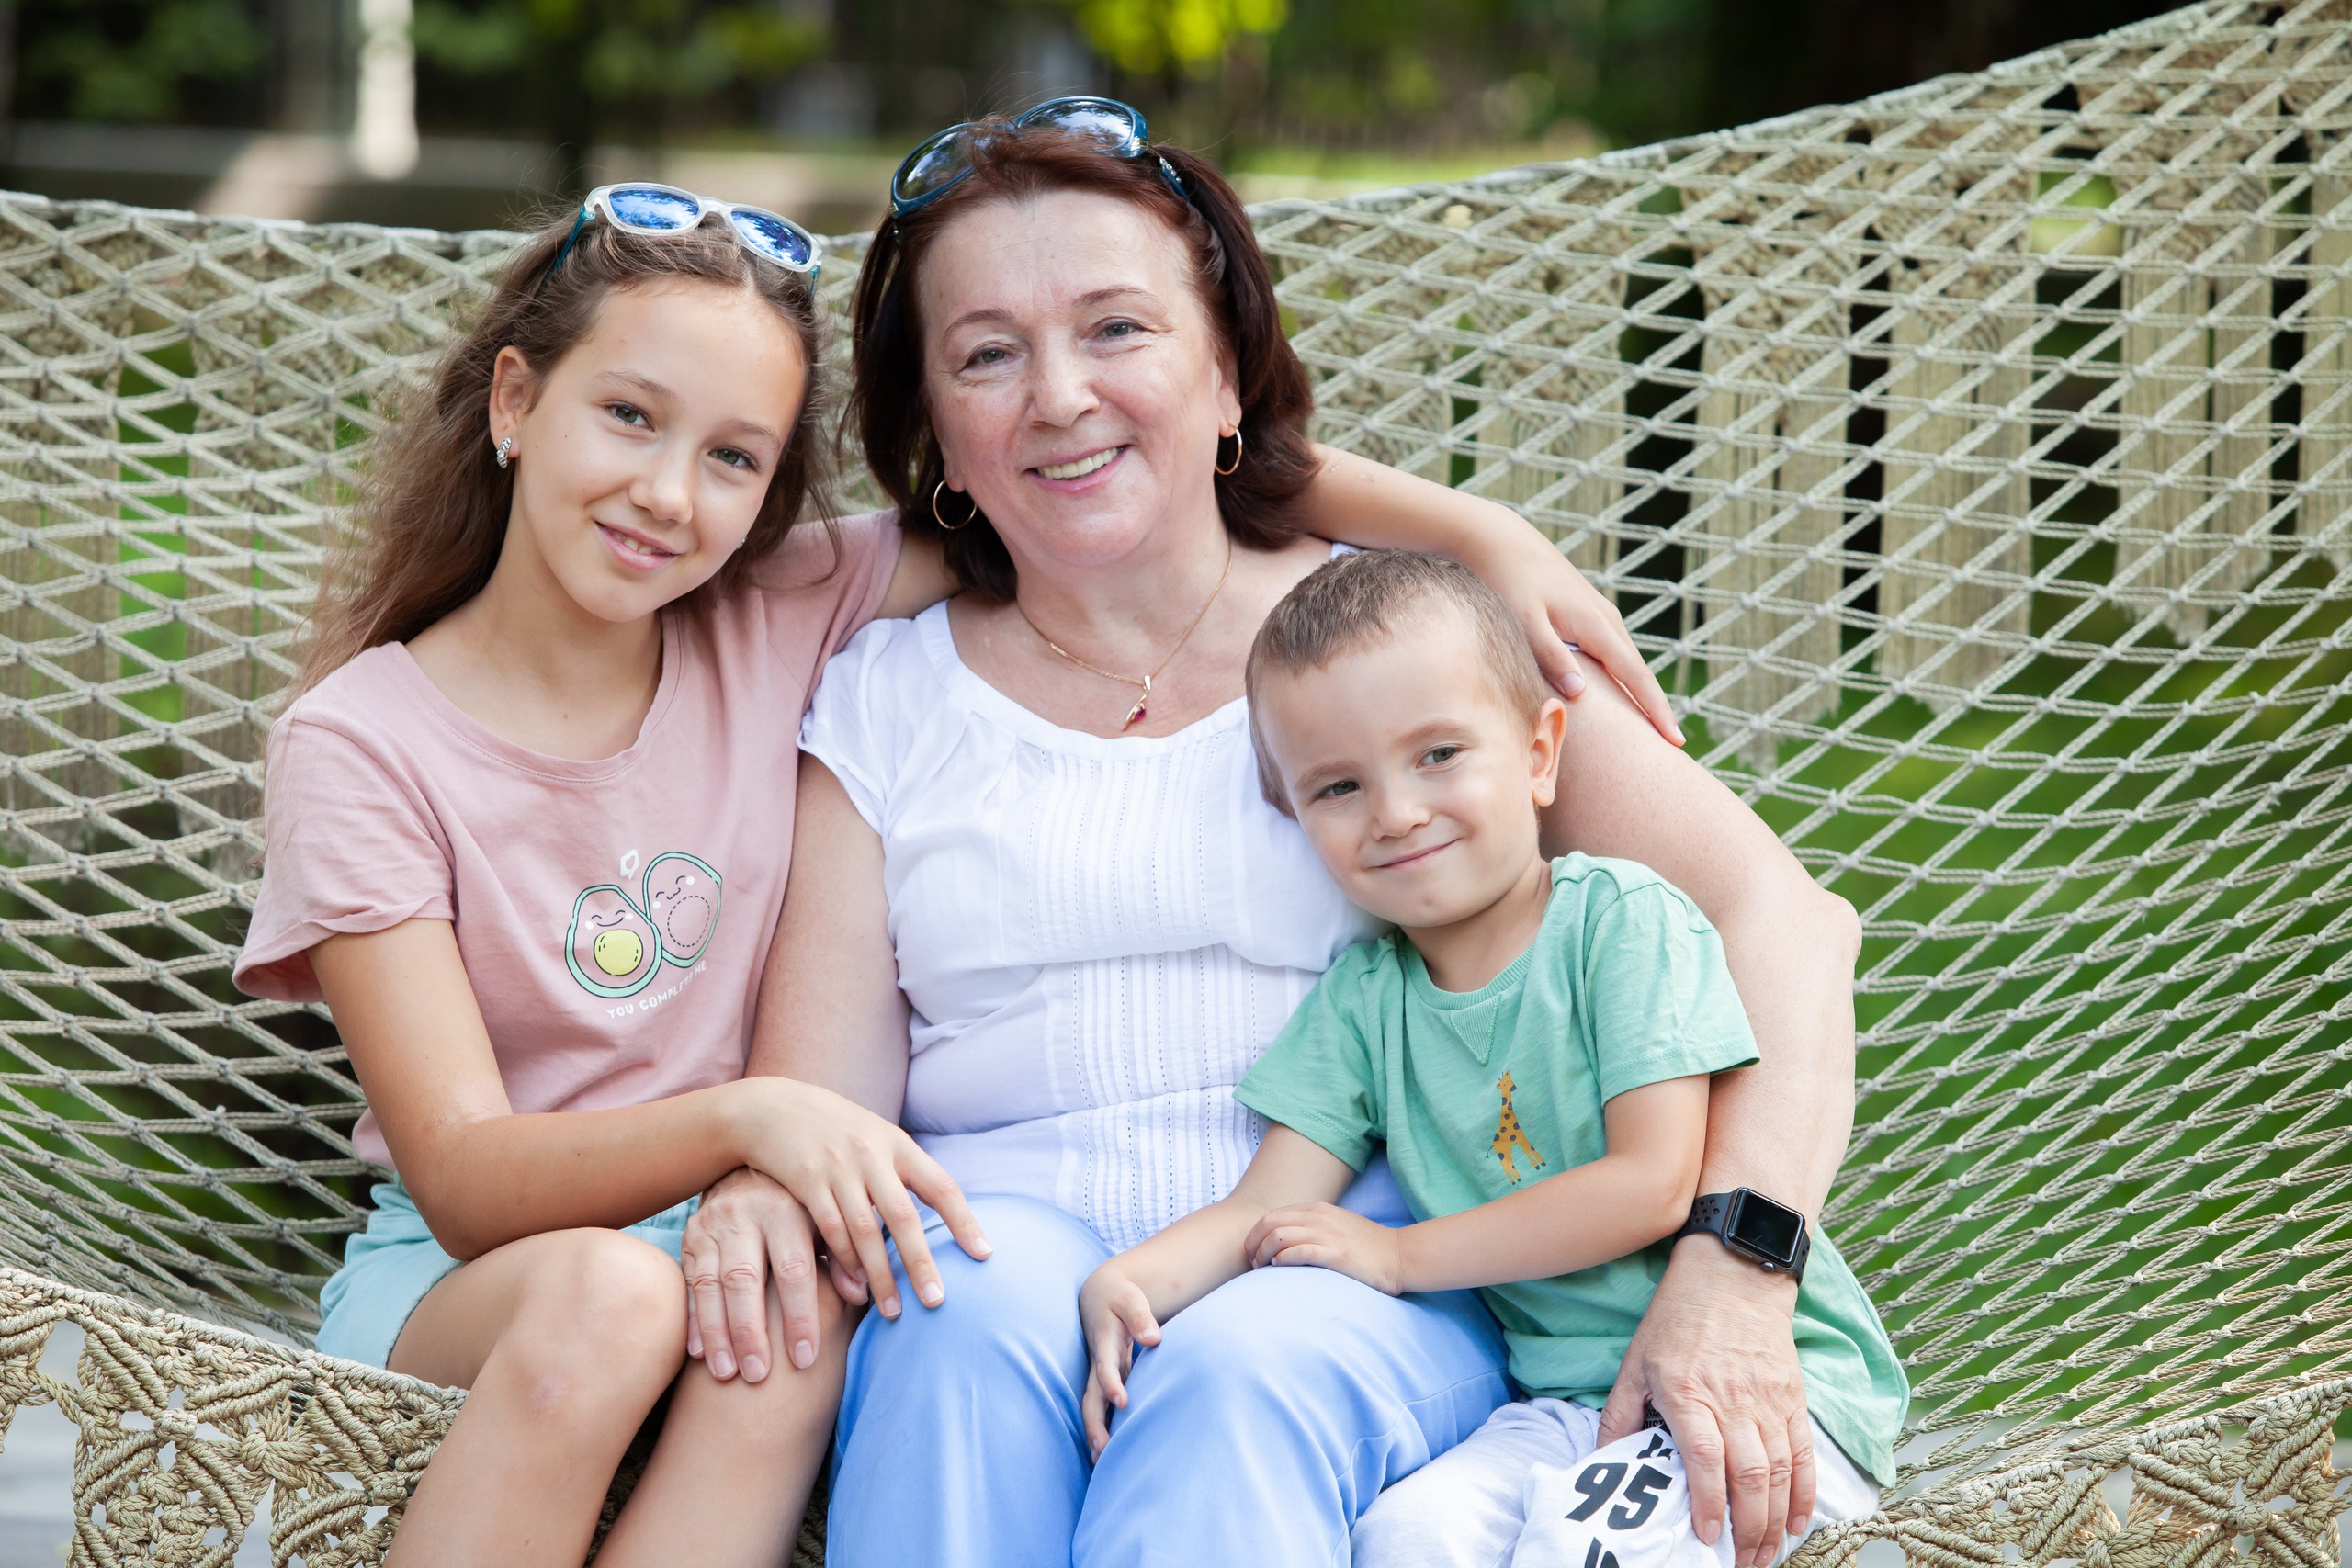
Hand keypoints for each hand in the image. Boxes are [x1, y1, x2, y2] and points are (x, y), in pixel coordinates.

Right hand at [682, 1167, 867, 1382]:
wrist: (749, 1165)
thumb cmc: (799, 1203)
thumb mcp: (825, 1219)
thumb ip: (843, 1255)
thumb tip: (864, 1295)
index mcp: (785, 1210)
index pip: (793, 1270)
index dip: (799, 1316)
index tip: (805, 1358)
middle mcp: (744, 1216)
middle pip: (744, 1280)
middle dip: (750, 1331)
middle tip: (757, 1375)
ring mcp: (711, 1227)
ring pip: (711, 1286)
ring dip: (717, 1334)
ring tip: (726, 1374)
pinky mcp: (690, 1238)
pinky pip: (690, 1284)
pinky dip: (693, 1320)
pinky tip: (698, 1355)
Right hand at [734, 1077, 990, 1320]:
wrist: (772, 1106)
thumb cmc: (834, 1129)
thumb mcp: (875, 1136)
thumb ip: (902, 1170)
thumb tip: (939, 1214)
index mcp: (898, 1144)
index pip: (942, 1187)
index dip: (965, 1222)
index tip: (984, 1255)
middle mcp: (872, 1155)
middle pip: (904, 1217)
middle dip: (921, 1263)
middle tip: (936, 1301)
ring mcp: (838, 1167)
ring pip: (866, 1231)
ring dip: (880, 1275)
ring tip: (893, 1311)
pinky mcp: (804, 1180)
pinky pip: (829, 1229)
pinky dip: (844, 1260)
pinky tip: (855, 1285)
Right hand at [1079, 1266, 1163, 1458]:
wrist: (1100, 1294)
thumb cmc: (1120, 1297)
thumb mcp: (1130, 1298)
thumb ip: (1141, 1317)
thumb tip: (1154, 1339)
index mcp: (1104, 1344)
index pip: (1105, 1368)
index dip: (1112, 1384)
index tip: (1122, 1402)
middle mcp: (1098, 1364)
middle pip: (1091, 1399)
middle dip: (1095, 1425)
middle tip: (1102, 1451)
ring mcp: (1100, 1374)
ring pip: (1093, 1408)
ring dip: (1095, 1433)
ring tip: (1101, 1464)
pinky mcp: (1106, 1380)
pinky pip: (1100, 1408)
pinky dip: (1102, 1428)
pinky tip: (1108, 1453)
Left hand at [1243, 1202, 1405, 1293]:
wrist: (1399, 1256)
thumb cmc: (1367, 1247)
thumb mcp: (1337, 1227)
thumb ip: (1313, 1228)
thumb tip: (1284, 1242)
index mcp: (1318, 1209)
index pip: (1274, 1214)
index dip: (1256, 1233)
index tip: (1252, 1251)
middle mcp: (1320, 1217)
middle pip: (1270, 1222)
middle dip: (1253, 1242)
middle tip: (1251, 1261)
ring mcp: (1328, 1234)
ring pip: (1279, 1235)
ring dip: (1264, 1252)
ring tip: (1262, 1267)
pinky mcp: (1336, 1253)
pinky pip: (1299, 1251)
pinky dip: (1283, 1258)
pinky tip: (1279, 1267)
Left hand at [1460, 513, 1683, 746]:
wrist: (1502, 541)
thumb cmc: (1509, 582)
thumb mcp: (1525, 621)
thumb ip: (1551, 656)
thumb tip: (1580, 692)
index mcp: (1596, 626)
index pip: (1636, 677)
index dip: (1656, 711)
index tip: (1675, 740)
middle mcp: (1605, 620)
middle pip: (1638, 673)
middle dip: (1655, 709)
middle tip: (1671, 747)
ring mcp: (1598, 615)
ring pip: (1625, 662)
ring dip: (1639, 693)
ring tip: (1648, 728)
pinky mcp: (1586, 613)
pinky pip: (1611, 652)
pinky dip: (1619, 675)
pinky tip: (1617, 692)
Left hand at [1598, 1236, 1812, 1567]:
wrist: (1733, 1271)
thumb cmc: (1678, 1316)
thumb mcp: (1635, 1360)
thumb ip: (1619, 1413)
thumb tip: (1599, 1458)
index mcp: (1688, 1392)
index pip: (1704, 1459)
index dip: (1708, 1503)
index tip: (1706, 1536)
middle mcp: (1732, 1400)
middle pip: (1749, 1476)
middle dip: (1748, 1530)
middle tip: (1741, 1563)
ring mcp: (1768, 1399)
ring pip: (1780, 1472)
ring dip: (1776, 1521)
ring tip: (1766, 1554)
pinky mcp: (1793, 1396)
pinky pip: (1803, 1452)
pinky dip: (1805, 1492)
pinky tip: (1798, 1522)